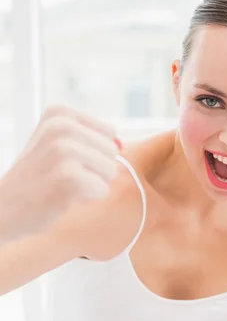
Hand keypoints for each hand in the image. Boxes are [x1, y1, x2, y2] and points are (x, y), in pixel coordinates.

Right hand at [0, 105, 121, 241]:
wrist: (3, 207)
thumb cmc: (36, 178)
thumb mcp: (56, 144)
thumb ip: (90, 138)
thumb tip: (121, 143)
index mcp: (60, 113)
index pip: (109, 133)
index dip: (93, 154)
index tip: (64, 161)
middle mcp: (62, 127)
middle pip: (112, 152)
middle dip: (94, 170)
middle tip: (62, 176)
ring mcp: (65, 151)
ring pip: (110, 172)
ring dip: (90, 185)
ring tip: (62, 185)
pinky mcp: (69, 178)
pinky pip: (102, 190)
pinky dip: (86, 199)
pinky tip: (61, 197)